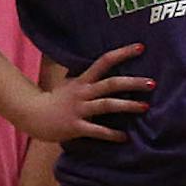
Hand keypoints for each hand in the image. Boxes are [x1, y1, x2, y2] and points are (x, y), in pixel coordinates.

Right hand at [15, 43, 154, 143]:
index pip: (104, 61)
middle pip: (110, 83)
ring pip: (107, 105)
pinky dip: (111, 135)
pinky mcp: (76, 126)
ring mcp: (79, 109)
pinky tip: (124, 137)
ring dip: (127, 106)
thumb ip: (87, 78)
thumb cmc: (55, 99)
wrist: (33, 115)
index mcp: (83, 80)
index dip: (122, 53)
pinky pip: (96, 130)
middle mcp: (83, 92)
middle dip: (132, 82)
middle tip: (152, 83)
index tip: (141, 47)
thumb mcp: (70, 83)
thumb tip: (104, 69)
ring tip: (145, 107)